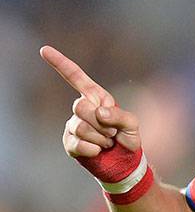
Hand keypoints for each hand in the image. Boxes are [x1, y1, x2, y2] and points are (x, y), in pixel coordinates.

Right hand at [40, 46, 141, 175]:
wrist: (124, 161)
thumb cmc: (128, 137)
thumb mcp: (132, 123)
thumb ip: (119, 115)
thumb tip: (98, 112)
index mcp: (96, 97)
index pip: (76, 77)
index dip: (60, 63)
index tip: (44, 49)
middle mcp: (82, 108)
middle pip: (80, 106)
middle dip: (102, 122)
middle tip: (113, 132)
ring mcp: (73, 125)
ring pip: (80, 127)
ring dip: (101, 137)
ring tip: (108, 141)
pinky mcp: (70, 143)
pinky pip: (79, 144)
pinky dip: (94, 149)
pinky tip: (99, 151)